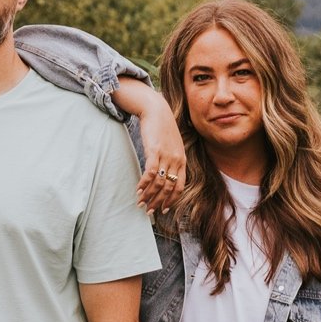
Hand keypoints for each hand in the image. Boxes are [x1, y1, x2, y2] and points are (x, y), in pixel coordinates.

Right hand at [135, 93, 187, 209]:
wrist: (156, 110)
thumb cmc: (162, 128)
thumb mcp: (172, 145)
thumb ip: (171, 159)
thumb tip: (163, 174)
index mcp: (182, 160)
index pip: (179, 186)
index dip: (171, 200)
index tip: (163, 210)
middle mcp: (176, 160)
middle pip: (168, 188)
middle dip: (158, 202)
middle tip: (148, 211)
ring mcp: (166, 155)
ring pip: (159, 182)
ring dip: (149, 195)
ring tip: (140, 202)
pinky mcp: (155, 150)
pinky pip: (150, 172)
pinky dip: (144, 183)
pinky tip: (138, 189)